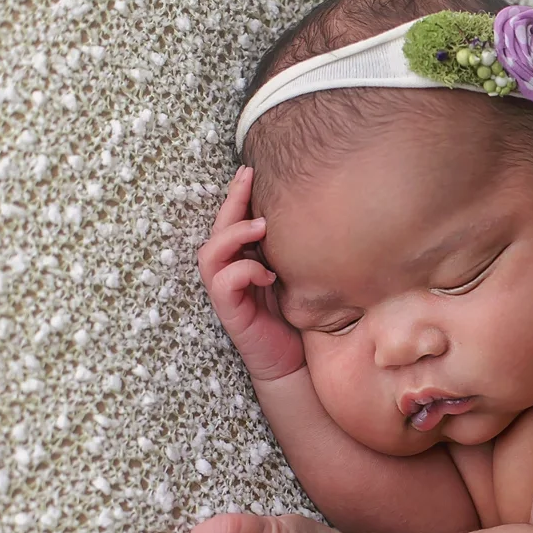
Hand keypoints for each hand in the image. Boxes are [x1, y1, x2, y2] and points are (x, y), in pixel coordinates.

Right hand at [199, 166, 303, 380]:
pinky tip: (268, 274)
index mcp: (243, 259)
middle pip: (217, 229)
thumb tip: (320, 215)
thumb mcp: (301, 277)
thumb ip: (297, 252)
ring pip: (211, 253)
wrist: (293, 363)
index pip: (233, 221)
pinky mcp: (229, 312)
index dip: (237, 195)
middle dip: (231, 201)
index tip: (250, 169)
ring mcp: (226, 292)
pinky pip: (223, 283)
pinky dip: (244, 272)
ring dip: (234, 235)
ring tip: (261, 226)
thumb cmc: (297, 318)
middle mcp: (229, 272)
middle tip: (247, 177)